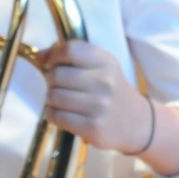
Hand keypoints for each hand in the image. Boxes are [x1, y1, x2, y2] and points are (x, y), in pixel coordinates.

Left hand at [36, 40, 153, 154]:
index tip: (52, 63)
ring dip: (51, 98)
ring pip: (53, 96)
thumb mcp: (101, 67)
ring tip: (62, 100)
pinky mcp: (92, 128)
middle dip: (50, 79)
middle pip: (57, 74)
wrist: (139, 123)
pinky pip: (56, 116)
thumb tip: (39, 55)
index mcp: (106, 62)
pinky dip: (53, 114)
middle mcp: (104, 82)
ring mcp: (99, 107)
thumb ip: (71, 56)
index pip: (70, 50)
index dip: (54, 55)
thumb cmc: (113, 91)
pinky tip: (63, 113)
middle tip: (58, 85)